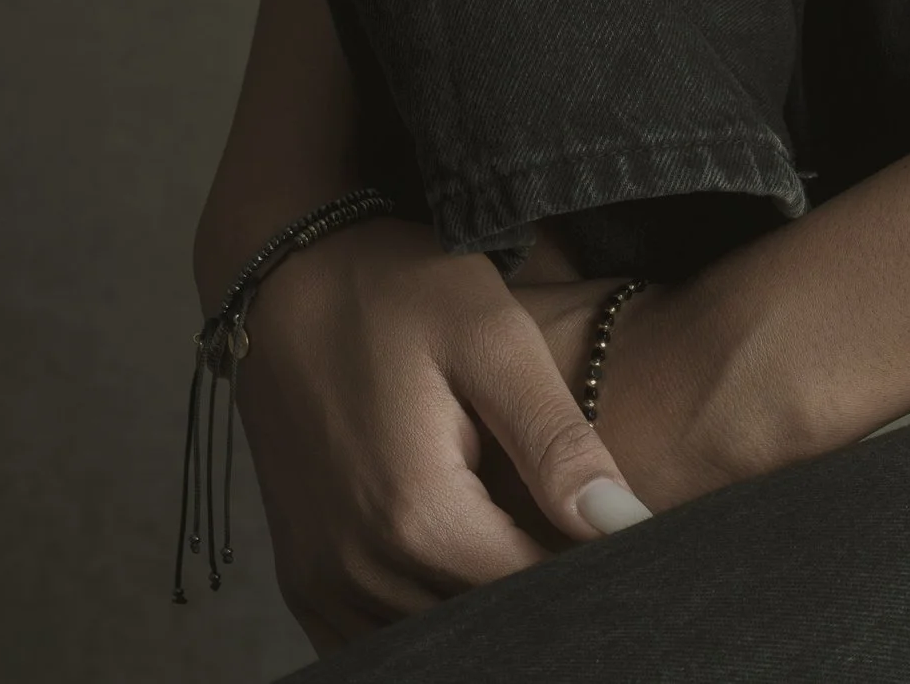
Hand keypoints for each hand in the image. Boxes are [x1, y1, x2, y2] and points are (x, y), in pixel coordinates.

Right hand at [229, 218, 649, 650]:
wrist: (283, 273)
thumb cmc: (395, 290)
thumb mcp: (492, 338)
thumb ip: (556, 441)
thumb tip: (625, 525)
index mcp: (421, 518)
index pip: (537, 591)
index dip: (590, 568)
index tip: (617, 530)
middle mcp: (363, 571)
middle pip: (486, 623)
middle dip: (537, 580)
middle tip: (566, 518)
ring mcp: (323, 582)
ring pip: (432, 633)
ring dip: (482, 598)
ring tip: (517, 523)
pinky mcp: (304, 577)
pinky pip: (373, 636)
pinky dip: (424, 612)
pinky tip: (458, 553)